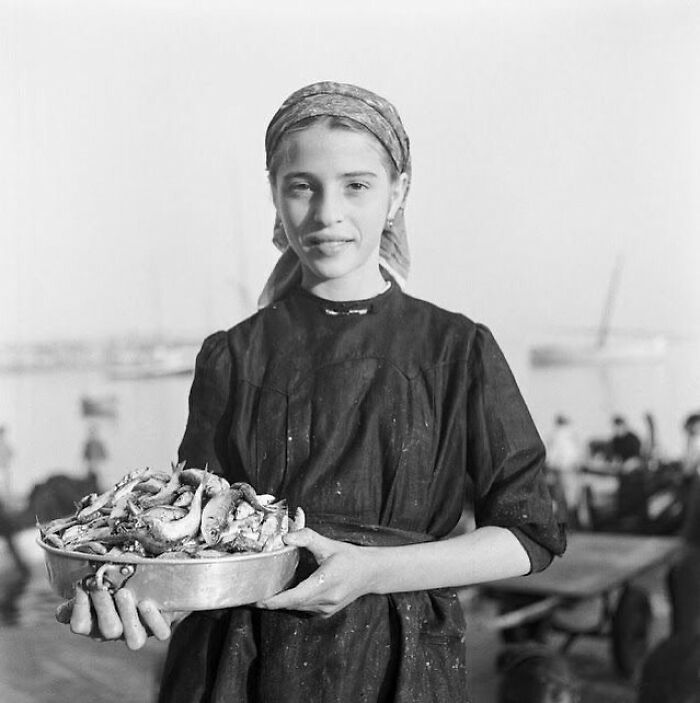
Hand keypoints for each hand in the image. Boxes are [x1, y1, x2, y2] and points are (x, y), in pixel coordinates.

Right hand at [55, 585, 187, 649]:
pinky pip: (160, 632)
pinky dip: (153, 619)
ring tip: (123, 593)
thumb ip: (86, 588)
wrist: (156, 583)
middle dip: (103, 607)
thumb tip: (71, 594)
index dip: (78, 608)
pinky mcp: (161, 627)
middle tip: (101, 586)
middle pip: (108, 630)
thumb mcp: (102, 582)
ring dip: (127, 615)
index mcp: (97, 623)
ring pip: (134, 639)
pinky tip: (146, 603)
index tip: (82, 584)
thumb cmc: (121, 582)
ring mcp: (140, 631)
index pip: (80, 625)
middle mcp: (117, 632)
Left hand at [256, 528, 372, 616]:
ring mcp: (326, 609)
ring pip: (298, 608)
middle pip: (293, 604)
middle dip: (273, 601)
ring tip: (264, 594)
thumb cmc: (350, 557)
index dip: (276, 600)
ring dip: (282, 603)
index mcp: (325, 582)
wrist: (370, 573)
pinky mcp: (327, 612)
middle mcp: (326, 600)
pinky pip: (305, 609)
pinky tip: (284, 595)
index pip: (296, 596)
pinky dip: (293, 603)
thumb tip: (286, 537)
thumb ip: (306, 538)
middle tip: (253, 594)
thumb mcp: (328, 544)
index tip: (259, 600)